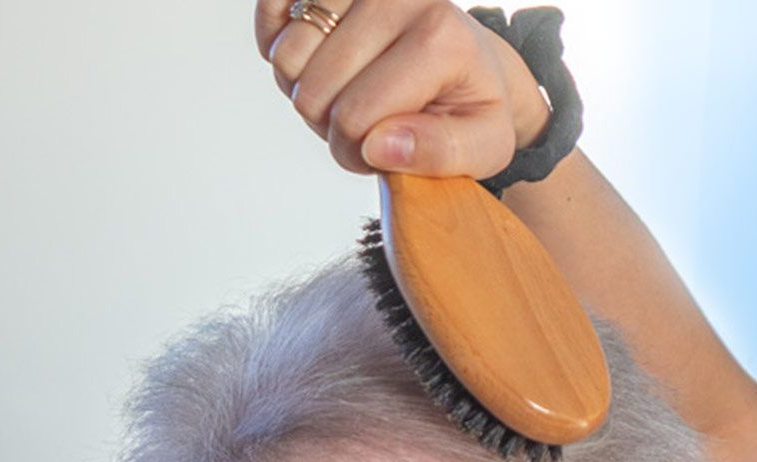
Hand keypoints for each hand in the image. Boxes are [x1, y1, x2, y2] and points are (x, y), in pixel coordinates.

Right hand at [253, 0, 551, 178]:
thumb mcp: (485, 145)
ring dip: (305, 91)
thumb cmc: (471, 105)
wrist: (469, 60)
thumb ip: (440, 154)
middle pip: (313, 90)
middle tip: (366, 124)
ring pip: (285, 57)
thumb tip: (378, 147)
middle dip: (330, 126)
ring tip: (347, 94)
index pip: (355, 117)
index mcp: (441, 40)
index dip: (355, 152)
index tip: (381, 152)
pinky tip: (317, 63)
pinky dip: (279, 49)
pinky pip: (270, 13)